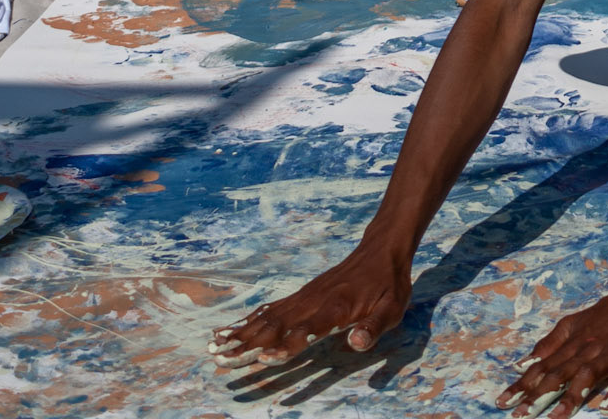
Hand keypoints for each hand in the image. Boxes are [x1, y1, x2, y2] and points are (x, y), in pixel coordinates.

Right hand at [212, 242, 409, 364]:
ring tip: (215, 347)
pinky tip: (234, 329)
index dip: (286, 345)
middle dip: (247, 343)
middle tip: (219, 359)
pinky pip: (273, 308)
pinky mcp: (304, 294)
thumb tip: (356, 344)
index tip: (263, 357)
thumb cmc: (389, 284)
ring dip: (242, 333)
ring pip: (269, 316)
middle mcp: (316, 300)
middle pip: (277, 324)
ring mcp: (307, 296)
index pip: (308, 329)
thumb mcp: (392, 308)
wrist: (382, 248)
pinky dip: (251, 320)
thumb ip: (374, 327)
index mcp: (337, 307)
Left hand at [500, 286, 607, 414]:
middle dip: (538, 396)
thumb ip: (549, 344)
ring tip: (556, 418)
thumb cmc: (607, 314)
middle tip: (519, 416)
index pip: (542, 367)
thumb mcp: (574, 324)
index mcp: (572, 343)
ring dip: (571, 397)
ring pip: (587, 376)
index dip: (522, 385)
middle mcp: (587, 350)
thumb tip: (522, 363)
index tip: (503, 403)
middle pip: (559, 374)